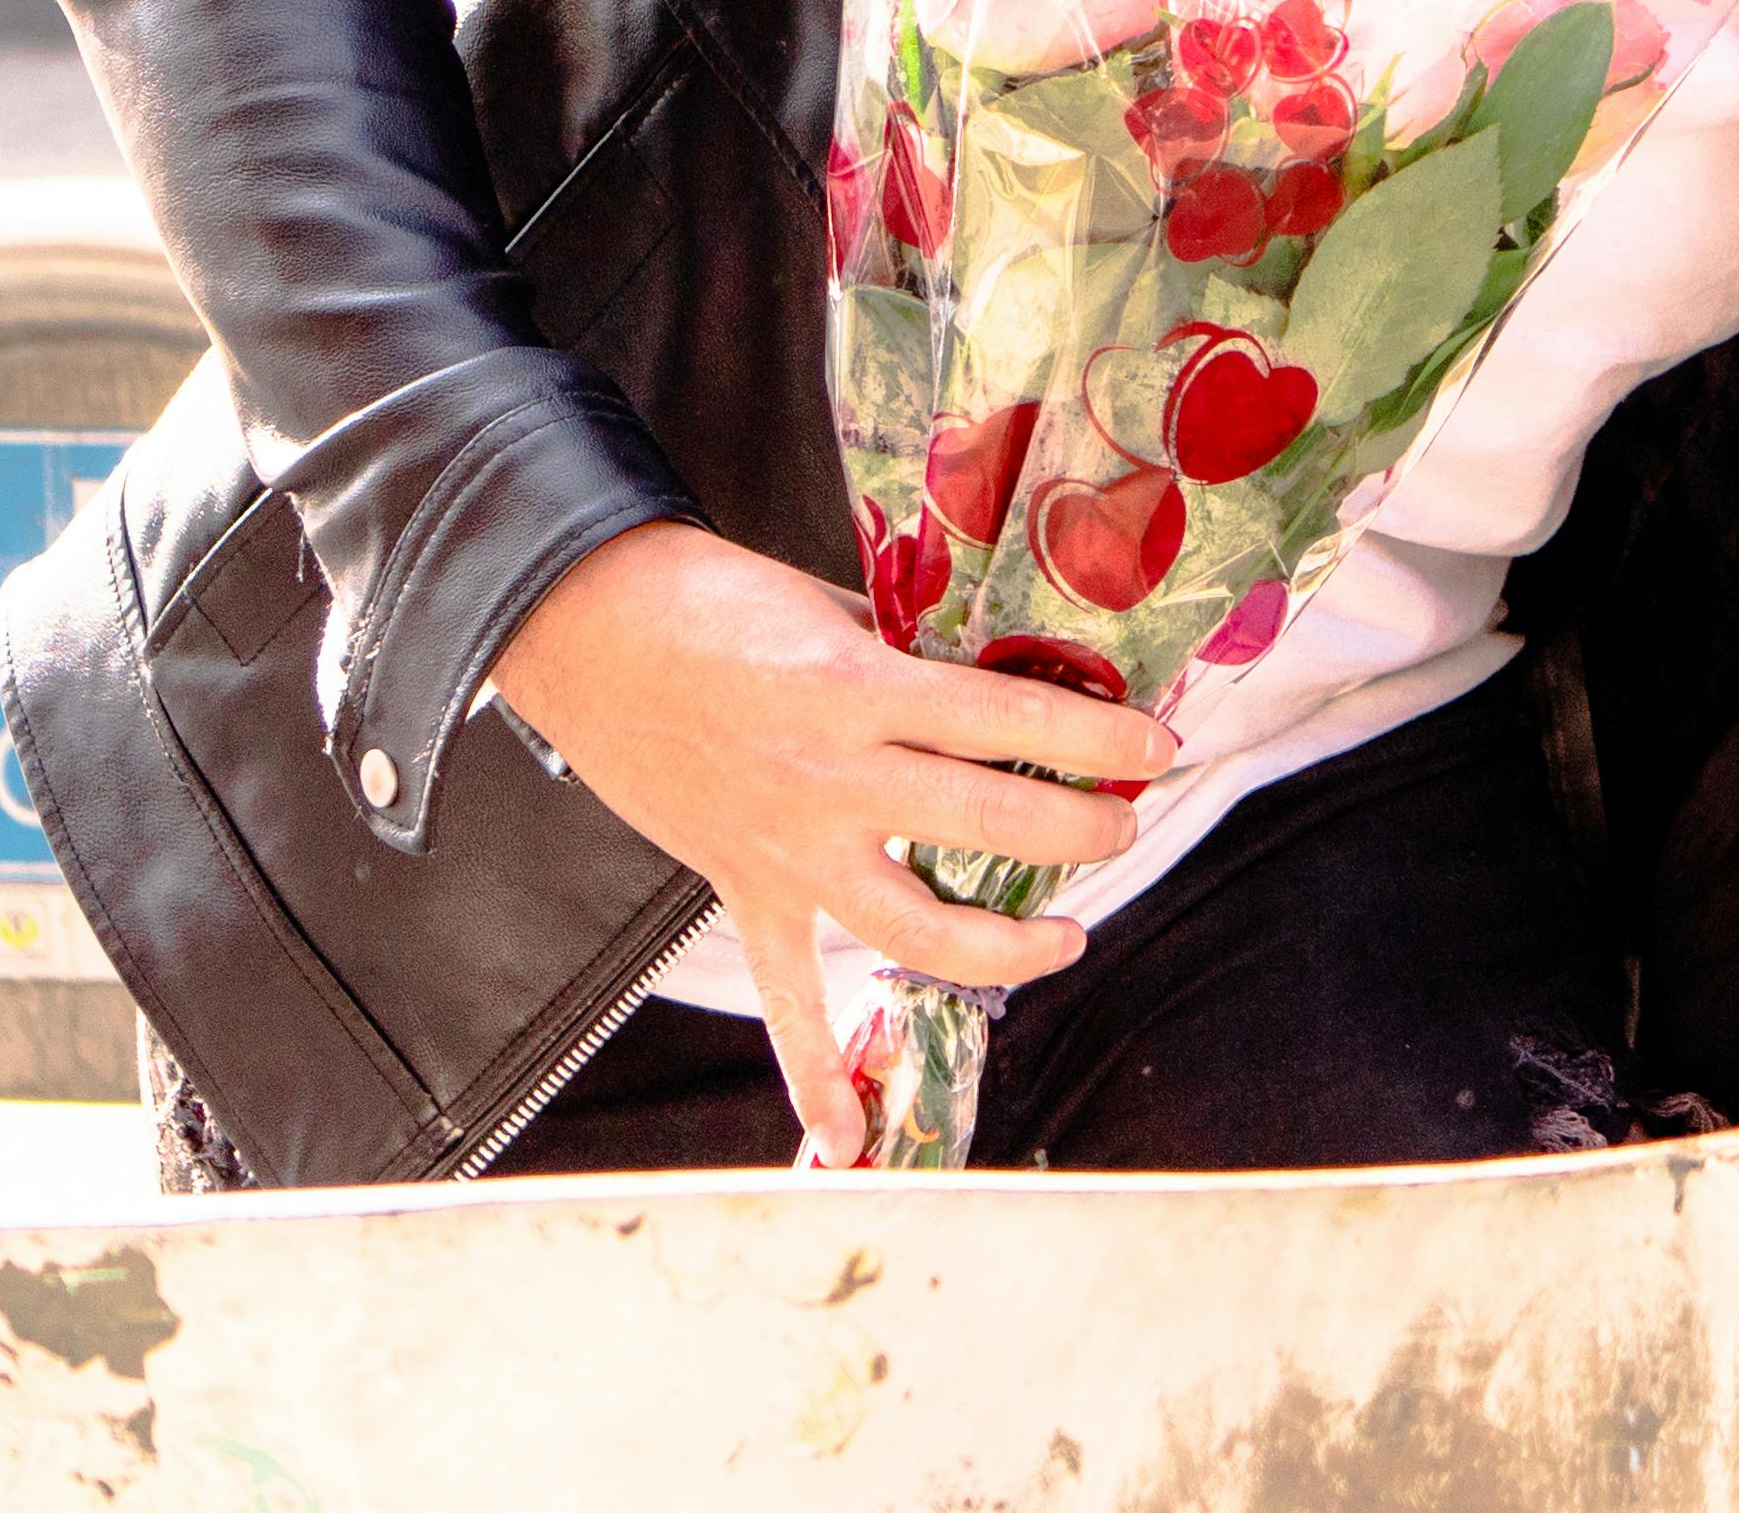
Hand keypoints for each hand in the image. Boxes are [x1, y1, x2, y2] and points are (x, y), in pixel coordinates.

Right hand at [492, 521, 1175, 1163]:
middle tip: (1123, 825)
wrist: (579, 625)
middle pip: (990, 825)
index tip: (1158, 745)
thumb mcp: (833, 611)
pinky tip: (850, 1140)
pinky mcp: (742, 887)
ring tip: (1066, 937)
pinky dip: (811, 1074)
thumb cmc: (710, 598)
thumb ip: (909, 663)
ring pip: (916, 928)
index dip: (1098, 735)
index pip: (1012, 722)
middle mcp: (833, 779)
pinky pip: (784, 997)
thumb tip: (997, 694)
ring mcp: (786, 847)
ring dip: (1005, 947)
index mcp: (861, 690)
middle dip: (1080, 830)